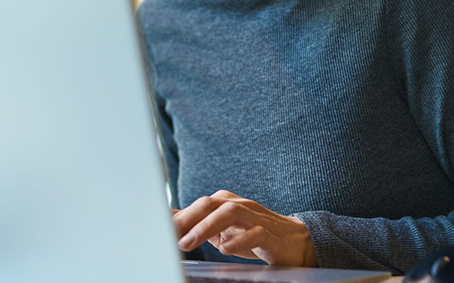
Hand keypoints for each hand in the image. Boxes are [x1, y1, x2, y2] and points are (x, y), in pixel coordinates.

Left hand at [172, 190, 317, 266]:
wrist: (295, 241)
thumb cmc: (253, 234)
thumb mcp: (222, 230)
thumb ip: (197, 224)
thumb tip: (168, 219)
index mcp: (226, 203)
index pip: (198, 205)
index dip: (177, 216)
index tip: (158, 229)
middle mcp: (240, 206)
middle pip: (210, 203)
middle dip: (187, 218)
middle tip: (170, 235)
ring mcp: (256, 218)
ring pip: (231, 213)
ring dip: (206, 227)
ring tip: (189, 242)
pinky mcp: (271, 235)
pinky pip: (255, 234)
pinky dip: (238, 241)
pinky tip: (224, 250)